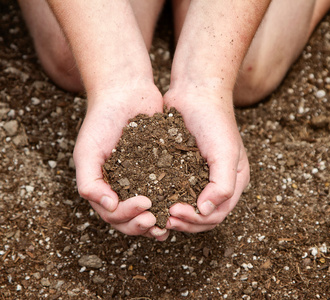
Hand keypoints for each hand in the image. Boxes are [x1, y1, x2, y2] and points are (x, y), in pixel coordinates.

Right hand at [73, 84, 169, 239]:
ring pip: (148, 210)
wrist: (125, 93)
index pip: (113, 215)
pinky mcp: (160, 169)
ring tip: (169, 222)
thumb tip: (109, 207)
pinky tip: (182, 205)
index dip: (128, 217)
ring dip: (157, 220)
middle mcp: (122, 188)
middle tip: (156, 220)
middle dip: (142, 224)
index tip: (145, 204)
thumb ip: (89, 182)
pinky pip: (165, 191)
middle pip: (130, 219)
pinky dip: (170, 202)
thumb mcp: (87, 152)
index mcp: (103, 188)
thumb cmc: (101, 122)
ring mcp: (141, 180)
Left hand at [163, 88, 249, 231]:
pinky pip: (174, 190)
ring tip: (155, 214)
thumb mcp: (225, 153)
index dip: (196, 220)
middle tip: (163, 219)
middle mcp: (218, 182)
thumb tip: (205, 211)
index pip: (217, 215)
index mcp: (234, 182)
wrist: (195, 92)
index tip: (174, 213)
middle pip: (202, 216)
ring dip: (172, 214)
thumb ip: (223, 185)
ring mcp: (199, 176)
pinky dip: (164, 199)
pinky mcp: (182, 168)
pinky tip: (149, 200)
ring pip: (187, 206)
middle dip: (184, 221)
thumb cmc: (214, 121)